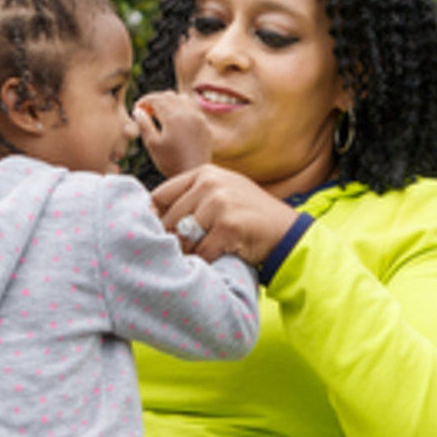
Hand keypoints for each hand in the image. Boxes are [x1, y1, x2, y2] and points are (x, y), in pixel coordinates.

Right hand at [133, 91, 211, 179]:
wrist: (194, 174)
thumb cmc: (171, 162)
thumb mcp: (152, 144)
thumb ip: (143, 124)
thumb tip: (138, 110)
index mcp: (173, 117)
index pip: (156, 98)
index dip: (144, 101)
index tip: (138, 108)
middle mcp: (188, 113)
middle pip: (169, 95)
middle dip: (156, 101)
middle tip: (147, 112)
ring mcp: (199, 118)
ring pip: (182, 99)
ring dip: (170, 103)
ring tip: (161, 116)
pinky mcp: (205, 125)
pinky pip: (192, 109)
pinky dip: (181, 110)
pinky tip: (175, 123)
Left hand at [152, 164, 298, 266]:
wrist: (286, 231)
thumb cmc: (249, 216)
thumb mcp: (221, 194)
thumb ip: (191, 198)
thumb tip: (150, 215)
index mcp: (203, 174)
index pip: (159, 197)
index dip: (154, 220)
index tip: (158, 235)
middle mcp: (209, 184)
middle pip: (169, 221)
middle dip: (174, 242)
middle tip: (184, 254)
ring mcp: (219, 203)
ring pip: (184, 238)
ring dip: (190, 254)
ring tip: (204, 256)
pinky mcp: (228, 225)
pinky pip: (202, 252)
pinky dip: (207, 262)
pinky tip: (218, 259)